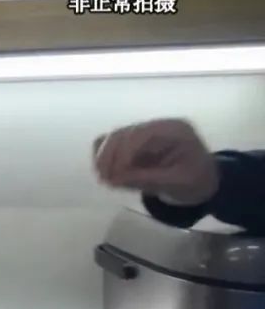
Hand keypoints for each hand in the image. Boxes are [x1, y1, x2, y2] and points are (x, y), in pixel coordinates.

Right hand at [93, 118, 218, 205]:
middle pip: (124, 133)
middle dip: (110, 157)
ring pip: (114, 136)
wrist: (203, 181)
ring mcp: (145, 130)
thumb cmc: (196, 182)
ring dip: (104, 157)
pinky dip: (105, 155)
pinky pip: (113, 141)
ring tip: (103, 178)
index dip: (123, 155)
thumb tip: (113, 180)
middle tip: (104, 180)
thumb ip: (147, 180)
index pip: (141, 135)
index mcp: (174, 130)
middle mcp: (158, 125)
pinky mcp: (135, 139)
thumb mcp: (177, 183)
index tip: (113, 178)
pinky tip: (106, 171)